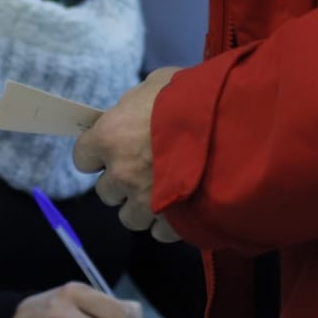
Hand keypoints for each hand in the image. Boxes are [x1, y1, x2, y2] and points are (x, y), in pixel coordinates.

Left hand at [74, 67, 181, 240]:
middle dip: (121, 183)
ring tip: (163, 193)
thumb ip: (136, 103)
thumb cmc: (194, 99)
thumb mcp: (158, 84)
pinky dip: (168, 223)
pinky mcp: (171, 222)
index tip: (111, 151)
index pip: (82, 157)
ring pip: (129, 217)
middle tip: (144, 170)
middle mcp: (121, 174)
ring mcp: (145, 202)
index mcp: (110, 138)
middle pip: (105, 191)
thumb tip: (131, 112)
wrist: (235, 128)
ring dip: (142, 207)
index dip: (97, 154)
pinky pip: (160, 232)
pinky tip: (182, 207)